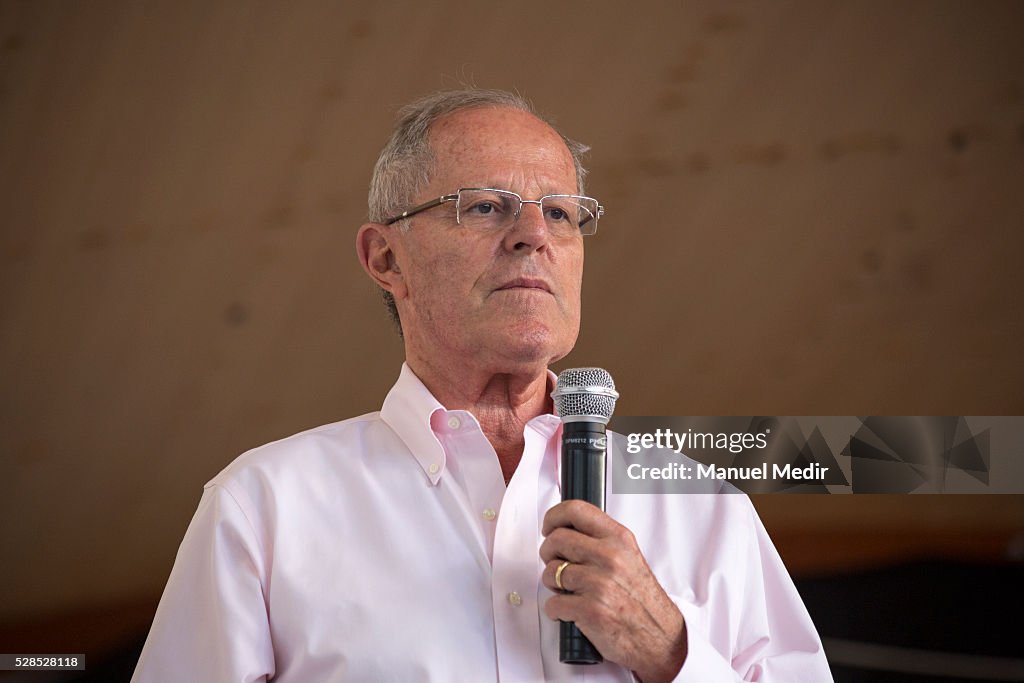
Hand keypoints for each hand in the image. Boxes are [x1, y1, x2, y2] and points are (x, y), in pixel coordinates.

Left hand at [540, 500, 686, 682]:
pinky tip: (570, 611)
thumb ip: (601, 540)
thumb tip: (566, 530)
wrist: (660, 637)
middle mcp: (610, 557)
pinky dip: (556, 610)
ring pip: (551, 572)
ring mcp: (600, 583)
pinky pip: (553, 603)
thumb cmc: (642, 600)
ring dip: (552, 584)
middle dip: (549, 553)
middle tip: (556, 563)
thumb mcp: (629, 557)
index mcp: (619, 539)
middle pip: (556, 540)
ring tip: (568, 591)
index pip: (576, 510)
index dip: (554, 516)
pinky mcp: (590, 610)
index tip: (548, 527)